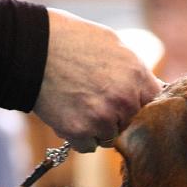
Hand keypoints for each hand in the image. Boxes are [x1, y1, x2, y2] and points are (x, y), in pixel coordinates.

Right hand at [33, 9, 162, 151]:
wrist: (32, 48)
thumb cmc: (73, 41)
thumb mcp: (115, 46)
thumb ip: (137, 73)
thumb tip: (153, 90)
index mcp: (137, 77)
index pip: (155, 107)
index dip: (142, 106)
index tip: (130, 103)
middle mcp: (124, 101)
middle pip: (132, 125)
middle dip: (119, 117)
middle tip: (98, 100)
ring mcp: (102, 118)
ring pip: (110, 137)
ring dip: (98, 128)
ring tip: (80, 104)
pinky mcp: (79, 131)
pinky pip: (88, 146)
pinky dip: (79, 136)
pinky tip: (69, 115)